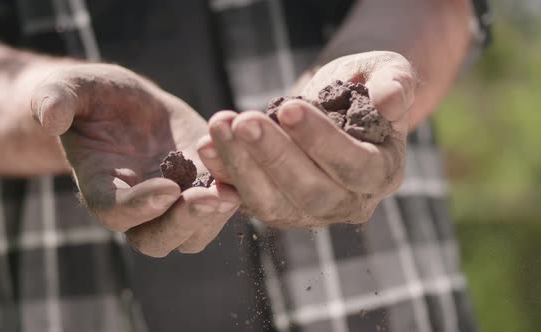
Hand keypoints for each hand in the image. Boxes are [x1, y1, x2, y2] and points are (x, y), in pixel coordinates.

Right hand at [31, 64, 239, 255]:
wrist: (128, 106)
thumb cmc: (94, 98)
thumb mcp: (72, 88)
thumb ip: (55, 99)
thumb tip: (49, 116)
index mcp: (101, 187)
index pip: (114, 212)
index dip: (139, 207)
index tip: (166, 188)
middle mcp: (137, 207)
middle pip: (156, 240)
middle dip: (183, 222)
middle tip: (210, 197)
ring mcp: (172, 203)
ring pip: (193, 234)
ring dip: (214, 217)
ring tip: (233, 190)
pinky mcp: (201, 189)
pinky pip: (219, 208)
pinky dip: (235, 195)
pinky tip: (249, 171)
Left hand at [196, 51, 414, 227]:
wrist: (334, 105)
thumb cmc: (363, 86)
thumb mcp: (387, 73)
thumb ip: (394, 84)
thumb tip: (391, 100)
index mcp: (382, 173)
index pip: (355, 167)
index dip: (322, 142)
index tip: (289, 109)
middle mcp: (348, 203)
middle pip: (310, 192)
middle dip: (273, 156)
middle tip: (243, 121)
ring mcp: (310, 212)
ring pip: (272, 202)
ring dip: (241, 165)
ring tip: (218, 126)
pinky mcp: (277, 208)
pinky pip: (247, 197)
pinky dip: (224, 174)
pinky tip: (204, 147)